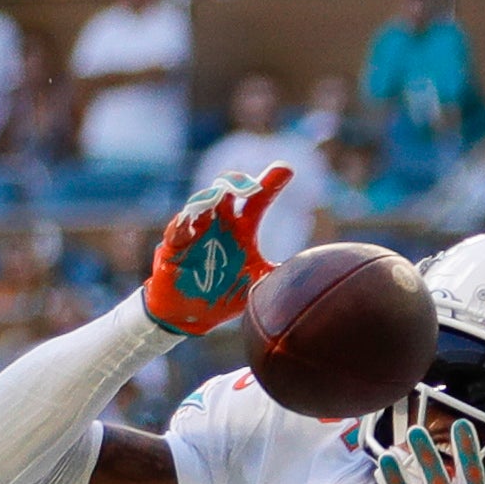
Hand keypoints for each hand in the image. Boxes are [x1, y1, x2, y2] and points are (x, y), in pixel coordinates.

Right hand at [142, 163, 292, 336]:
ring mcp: (196, 231)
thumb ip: (278, 274)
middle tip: (250, 184)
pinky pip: (177, 231)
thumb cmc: (223, 292)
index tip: (288, 169)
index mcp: (241, 228)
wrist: (191, 314)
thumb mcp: (257, 283)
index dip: (270, 184)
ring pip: (201, 204)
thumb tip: (309, 273)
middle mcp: (219, 222)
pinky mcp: (176, 246)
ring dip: (209, 198)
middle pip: (228, 192)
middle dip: (237, 183)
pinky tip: (190, 221)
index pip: (257, 200)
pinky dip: (183, 225)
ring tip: (218, 194)